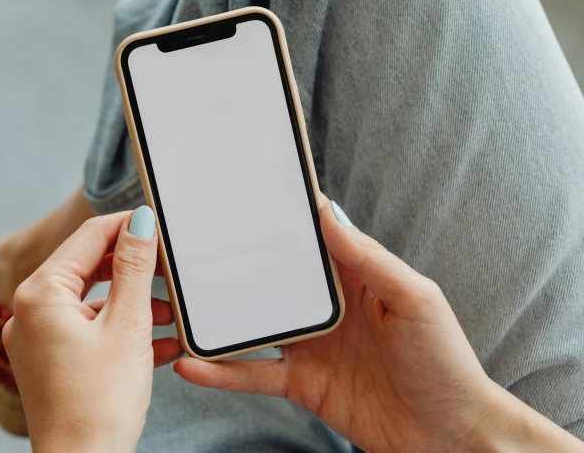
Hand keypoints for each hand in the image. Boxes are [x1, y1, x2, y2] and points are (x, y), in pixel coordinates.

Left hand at [3, 207, 182, 452]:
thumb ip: (134, 267)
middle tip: (169, 269)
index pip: (88, 238)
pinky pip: (89, 331)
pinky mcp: (51, 362)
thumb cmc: (100, 402)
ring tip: (169, 315)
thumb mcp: (127, 324)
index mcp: (40, 294)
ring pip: (92, 302)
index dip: (126, 225)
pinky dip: (121, 330)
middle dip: (133, 269)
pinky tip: (157, 343)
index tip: (158, 221)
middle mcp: (30, 312)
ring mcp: (38, 339)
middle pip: (89, 268)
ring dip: (133, 304)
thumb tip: (140, 221)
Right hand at [174, 198, 501, 451]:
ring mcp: (308, 345)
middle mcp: (324, 307)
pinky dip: (221, 372)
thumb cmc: (446, 361)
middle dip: (229, 263)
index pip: (307, 238)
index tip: (237, 196)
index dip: (276, 217)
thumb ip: (369, 258)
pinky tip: (192, 365)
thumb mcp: (415, 299)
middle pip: (267, 278)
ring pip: (250, 325)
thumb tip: (329, 213)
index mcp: (353, 276)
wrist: (452, 436)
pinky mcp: (301, 383)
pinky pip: (252, 374)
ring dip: (214, 318)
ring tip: (173, 304)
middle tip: (186, 248)